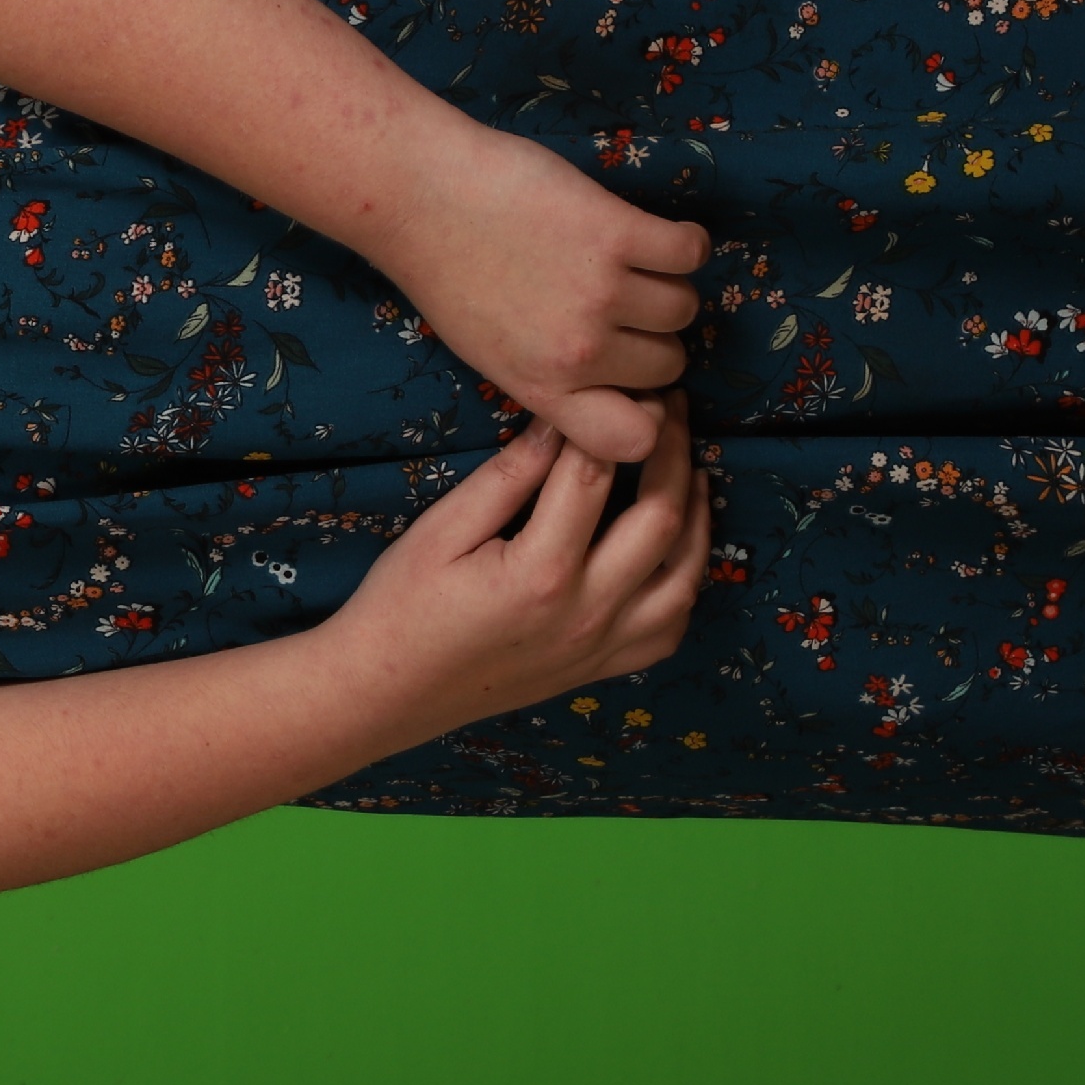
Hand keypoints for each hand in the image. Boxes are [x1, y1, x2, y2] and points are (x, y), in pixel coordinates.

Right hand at [326, 393, 710, 732]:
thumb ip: (506, 478)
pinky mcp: (602, 668)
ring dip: (698, 517)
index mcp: (541, 572)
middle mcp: (588, 612)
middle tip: (671, 410)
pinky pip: (670, 628)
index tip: (627, 391)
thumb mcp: (440, 531)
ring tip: (692, 471)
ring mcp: (603, 647)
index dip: (614, 425)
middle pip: (660, 520)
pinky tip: (677, 549)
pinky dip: (686, 583)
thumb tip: (558, 423)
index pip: (595, 477)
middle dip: (673, 453)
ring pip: (684, 576)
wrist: (387, 693)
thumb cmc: (400, 606)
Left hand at [374, 127, 709, 463]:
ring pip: (684, 307)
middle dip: (649, 335)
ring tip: (623, 260)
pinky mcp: (617, 233)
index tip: (631, 379)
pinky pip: (691, 252)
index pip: (632, 441)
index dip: (646, 411)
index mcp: (540, 387)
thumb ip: (547, 375)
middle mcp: (576, 352)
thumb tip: (615, 383)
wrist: (414, 194)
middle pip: (668, 362)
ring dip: (664, 283)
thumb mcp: (486, 351)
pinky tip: (652, 233)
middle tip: (616, 300)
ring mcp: (600, 293)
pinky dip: (683, 241)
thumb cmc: (442, 267)